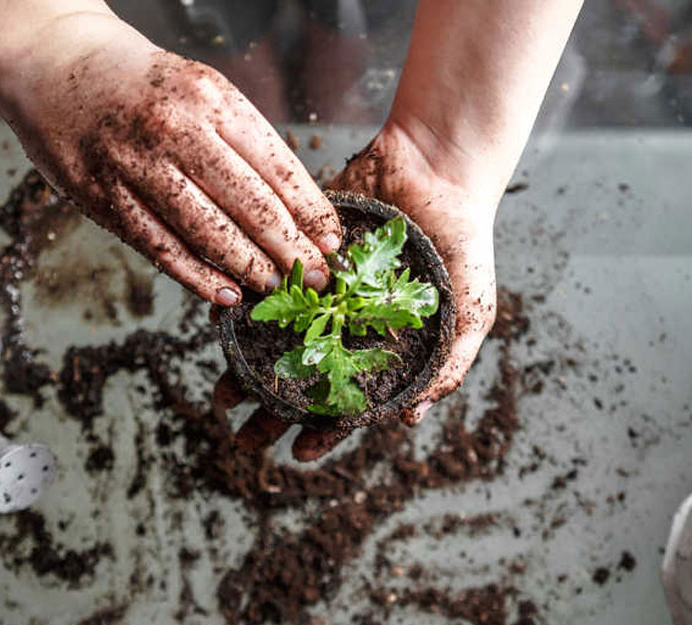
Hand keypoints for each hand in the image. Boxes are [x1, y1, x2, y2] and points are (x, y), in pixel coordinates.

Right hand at [0, 11, 340, 303]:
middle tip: (317, 277)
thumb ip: (239, 139)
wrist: (53, 60)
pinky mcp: (103, 196)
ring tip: (277, 289)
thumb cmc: (138, 80)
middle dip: (291, 248)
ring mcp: (136, 166)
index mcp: (212, 98)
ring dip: (249, 268)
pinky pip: (160, 247)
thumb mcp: (200, 87)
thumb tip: (291, 204)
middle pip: (249, 204)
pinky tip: (225, 293)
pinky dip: (196, 276)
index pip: (276, 166)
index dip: (310, 211)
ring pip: (207, 231)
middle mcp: (176, 130)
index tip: (333, 241)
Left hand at [225, 121, 498, 460]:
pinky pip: (263, 283)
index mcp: (382, 346)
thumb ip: (450, 364)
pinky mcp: (298, 252)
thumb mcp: (472, 309)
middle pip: (302, 378)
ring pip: (273, 339)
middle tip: (241, 433)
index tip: (298, 453)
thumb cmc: (465, 240)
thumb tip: (411, 418)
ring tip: (220, 392)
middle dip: (270, 410)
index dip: (325, 431)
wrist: (439, 166)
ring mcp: (318, 290)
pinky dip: (239, 305)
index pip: (348, 401)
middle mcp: (344, 324)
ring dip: (244, 367)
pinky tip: (219, 325)